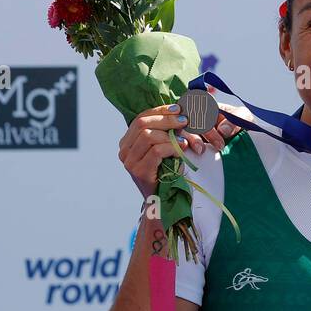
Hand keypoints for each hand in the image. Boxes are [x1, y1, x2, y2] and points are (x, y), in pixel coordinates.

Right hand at [117, 103, 238, 199]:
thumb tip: (182, 109)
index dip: (161, 111)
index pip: (141, 117)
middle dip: (167, 119)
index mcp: (128, 141)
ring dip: (171, 133)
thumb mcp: (166, 148)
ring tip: (186, 138)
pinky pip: (156, 151)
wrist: (165, 202)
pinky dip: (172, 147)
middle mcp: (124, 150)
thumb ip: (167, 132)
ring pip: (148, 135)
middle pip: (143, 123)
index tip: (179, 108)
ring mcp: (129, 162)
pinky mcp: (139, 172)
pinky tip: (183, 148)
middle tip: (186, 120)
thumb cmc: (168, 172)